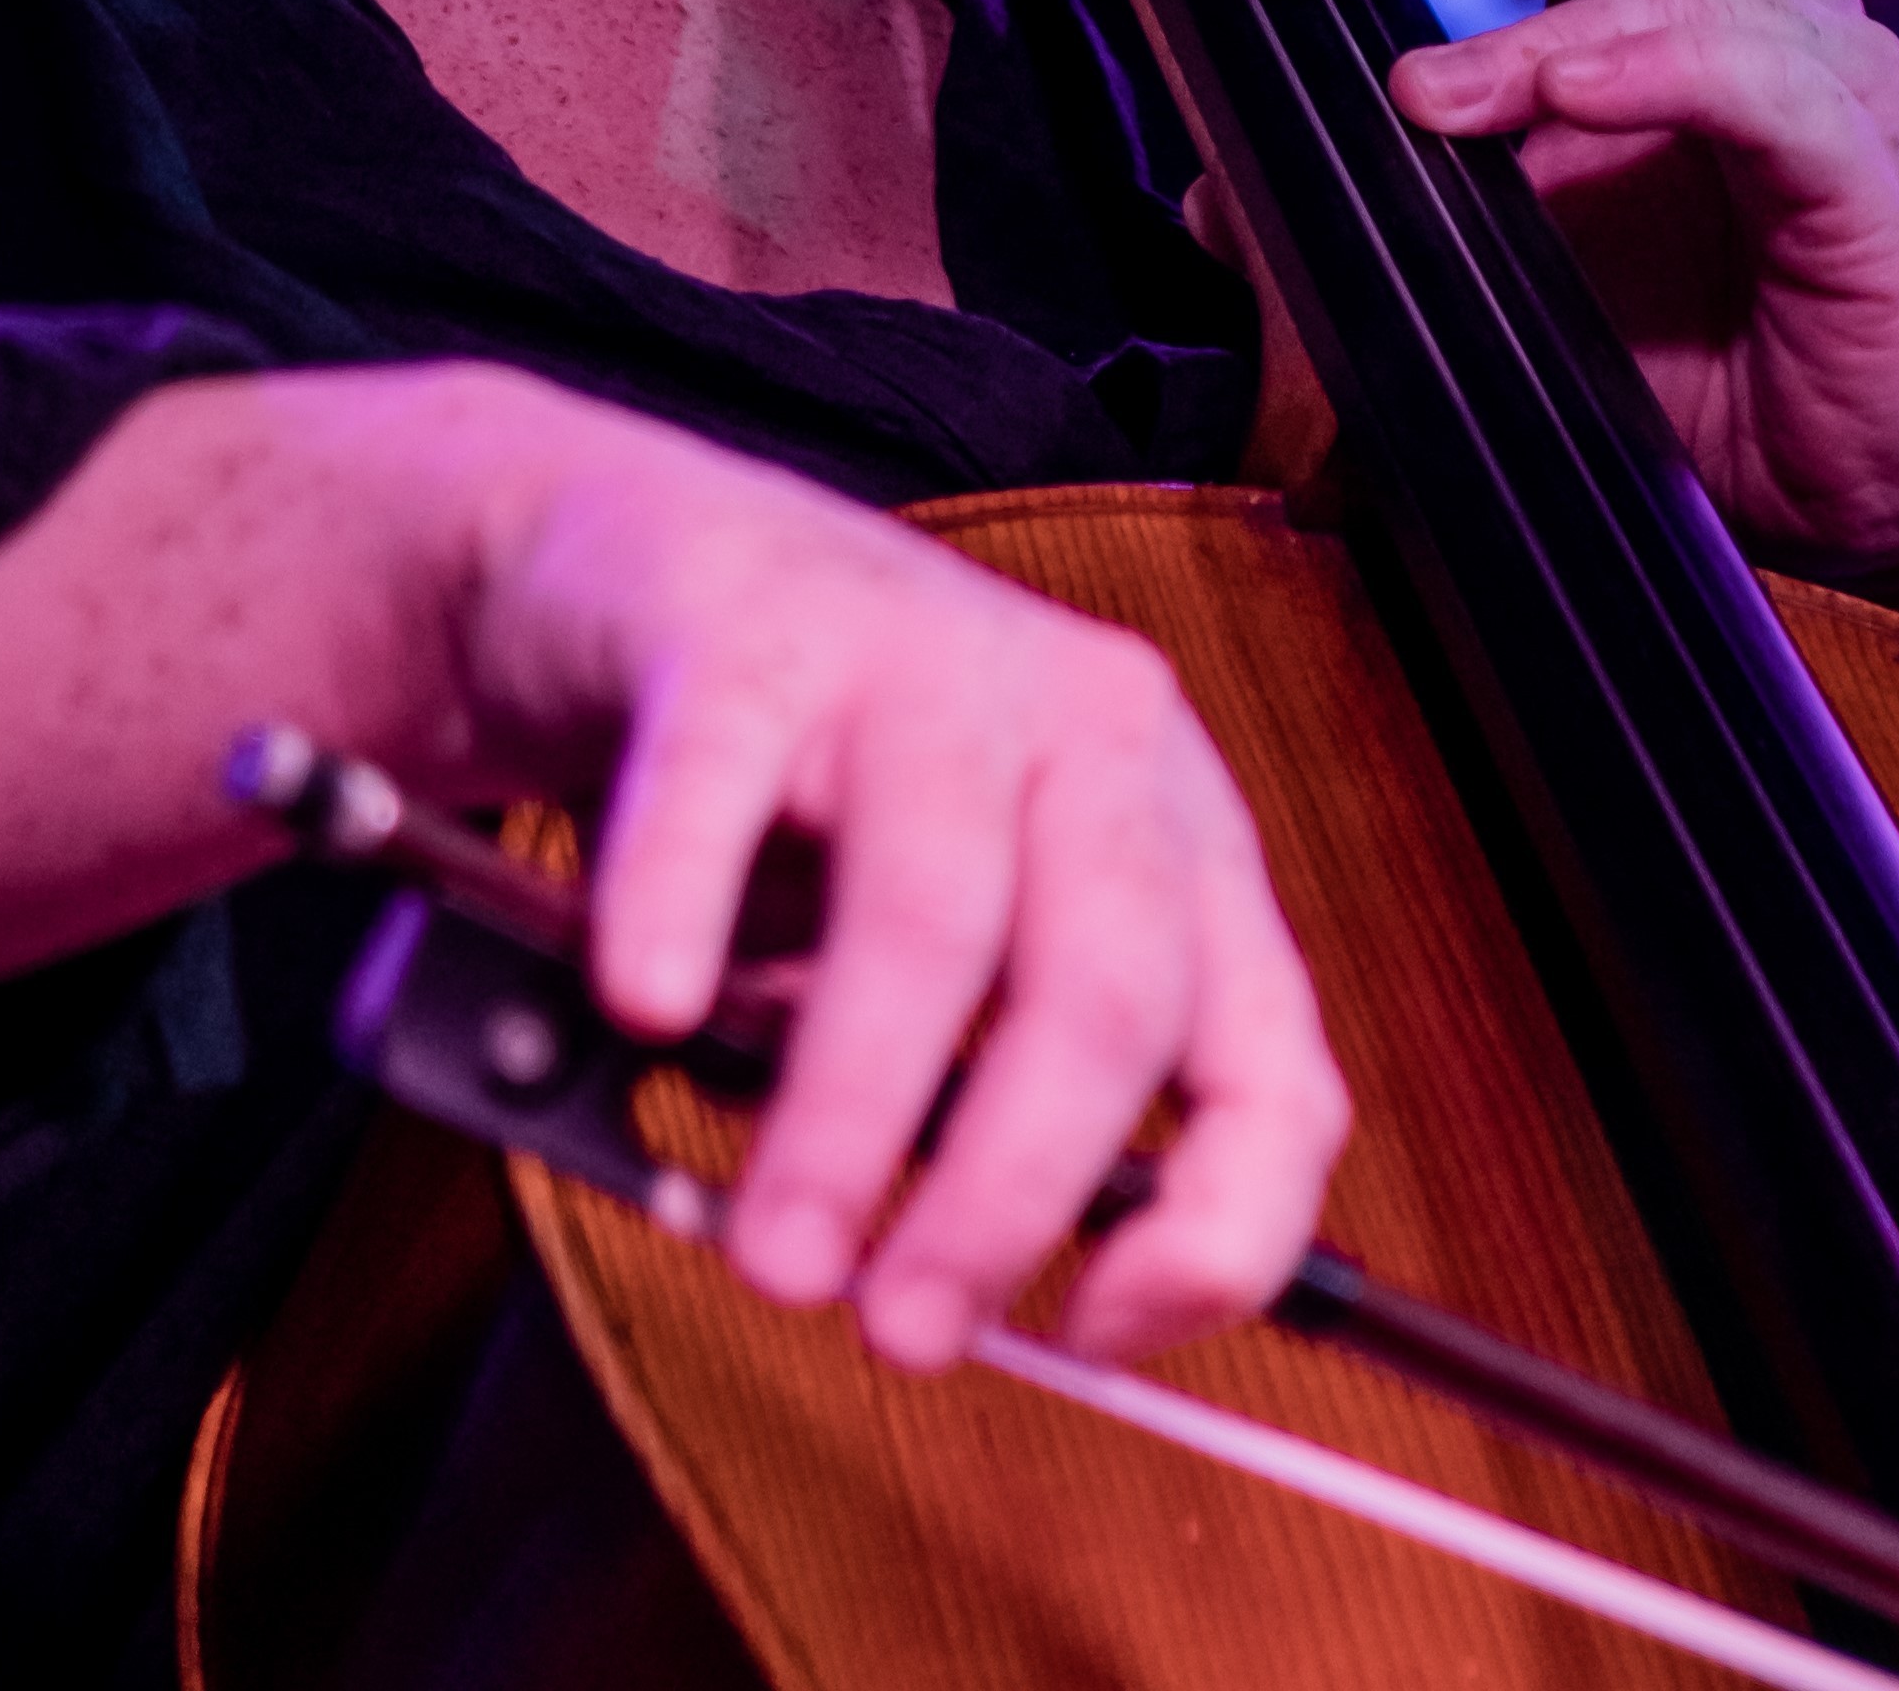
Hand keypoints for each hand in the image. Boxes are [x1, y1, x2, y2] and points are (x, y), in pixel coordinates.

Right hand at [375, 366, 1350, 1372]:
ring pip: (929, 910)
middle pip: (1105, 991)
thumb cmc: (801, 780)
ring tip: (772, 1244)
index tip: (1096, 1342)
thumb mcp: (953, 934)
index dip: (1218, 1232)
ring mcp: (920, 653)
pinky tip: (649, 1003)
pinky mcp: (749, 620)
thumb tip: (954, 1296)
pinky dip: (684, 906)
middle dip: (1005, 1196)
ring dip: (849, 1113)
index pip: (1271, 1063)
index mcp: (1168, 828)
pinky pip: (723, 781)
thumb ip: (971, 1088)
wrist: (627, 556)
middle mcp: (1081, 727)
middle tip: (899, 1327)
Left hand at [1383, 0, 1898, 592]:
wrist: (1817, 502)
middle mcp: (1766, 12)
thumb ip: (1355, 213)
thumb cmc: (1658, 362)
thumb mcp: (1479, 272)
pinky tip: (1579, 88)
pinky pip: (1776, 96)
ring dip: (1556, 23)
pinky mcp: (1869, 195)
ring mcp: (1830, 95)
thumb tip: (1207, 194)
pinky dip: (1670, 73)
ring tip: (1432, 86)